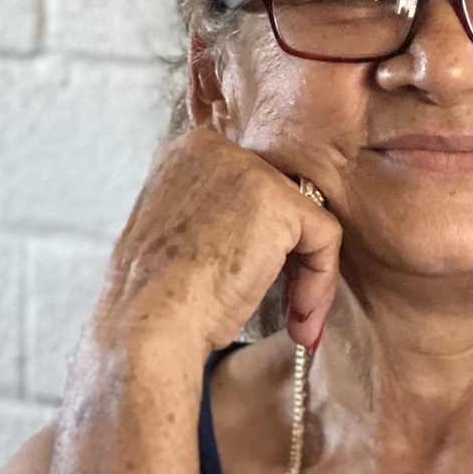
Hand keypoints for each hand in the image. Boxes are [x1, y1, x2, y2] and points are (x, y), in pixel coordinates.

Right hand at [92, 126, 342, 356]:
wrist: (148, 325)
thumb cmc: (155, 301)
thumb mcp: (177, 240)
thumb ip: (213, 221)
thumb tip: (252, 238)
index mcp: (182, 156)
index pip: (247, 192)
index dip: (259, 246)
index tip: (252, 288)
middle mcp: (212, 148)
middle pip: (279, 203)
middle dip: (288, 262)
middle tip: (288, 311)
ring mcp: (245, 169)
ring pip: (305, 221)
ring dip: (308, 279)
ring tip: (295, 323)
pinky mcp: (277, 200)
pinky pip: (325, 236)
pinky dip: (320, 281)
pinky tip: (299, 317)